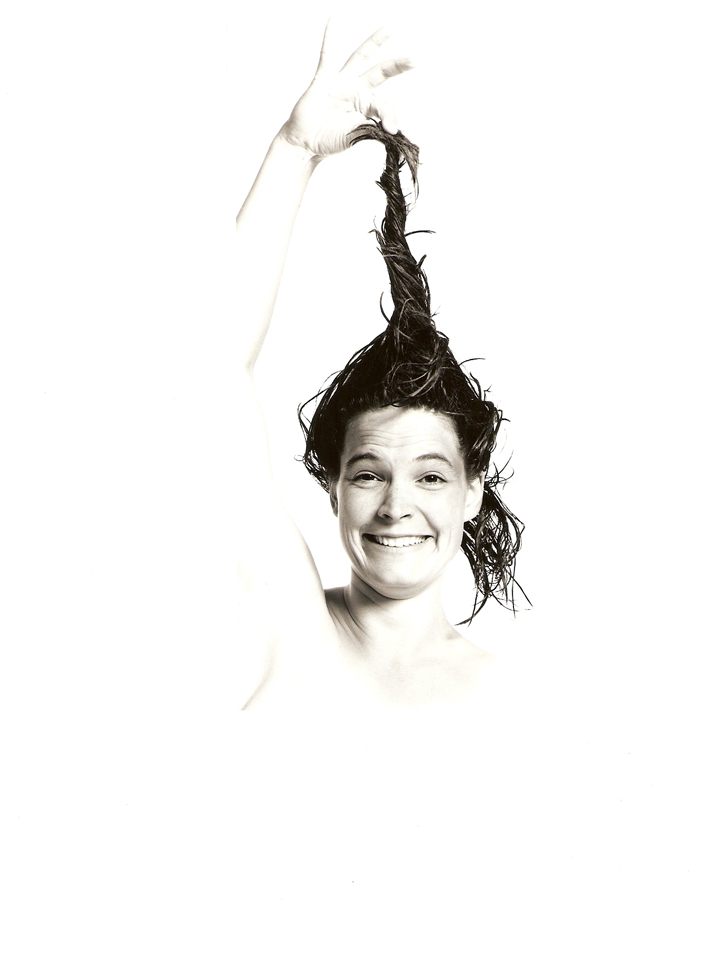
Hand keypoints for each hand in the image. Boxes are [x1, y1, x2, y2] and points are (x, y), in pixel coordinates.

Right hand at [279, 21, 415, 159]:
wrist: (307, 144)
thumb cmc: (330, 141)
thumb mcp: (356, 136)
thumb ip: (372, 129)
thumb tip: (390, 130)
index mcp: (367, 106)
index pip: (384, 105)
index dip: (389, 116)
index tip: (391, 129)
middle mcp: (357, 91)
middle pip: (381, 73)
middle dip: (397, 66)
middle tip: (415, 60)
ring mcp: (341, 83)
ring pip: (360, 58)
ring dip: (374, 43)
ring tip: (389, 29)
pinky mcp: (324, 80)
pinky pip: (327, 56)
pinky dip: (330, 39)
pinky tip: (335, 20)